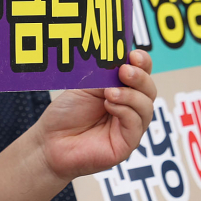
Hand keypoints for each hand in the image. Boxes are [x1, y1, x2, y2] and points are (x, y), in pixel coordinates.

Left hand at [34, 49, 155, 180]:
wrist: (50, 140)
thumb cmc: (67, 112)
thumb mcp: (87, 85)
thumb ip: (107, 75)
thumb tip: (123, 62)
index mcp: (123, 89)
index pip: (143, 73)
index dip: (143, 62)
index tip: (133, 55)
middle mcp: (130, 108)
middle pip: (149, 90)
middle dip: (140, 77)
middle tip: (124, 71)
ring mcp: (129, 127)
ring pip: (146, 107)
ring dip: (130, 95)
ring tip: (109, 92)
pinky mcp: (126, 145)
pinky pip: (136, 125)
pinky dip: (125, 111)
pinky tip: (109, 105)